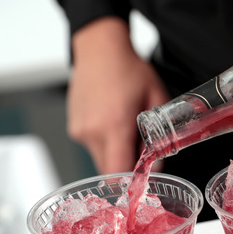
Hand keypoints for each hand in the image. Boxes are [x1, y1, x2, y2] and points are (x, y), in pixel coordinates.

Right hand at [68, 17, 169, 173]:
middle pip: (109, 172)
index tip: (143, 184)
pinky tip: (112, 121)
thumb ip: (160, 137)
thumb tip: (159, 167)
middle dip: (127, 170)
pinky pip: (92, 147)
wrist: (100, 48)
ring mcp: (79, 131)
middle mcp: (92, 132)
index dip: (131, 184)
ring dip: (115, 155)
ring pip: (100, 160)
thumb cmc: (129, 70)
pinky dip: (104, 143)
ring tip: (125, 129)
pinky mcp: (73, 128)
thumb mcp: (156, 100)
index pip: (118, 173)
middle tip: (141, 153)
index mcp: (114, 126)